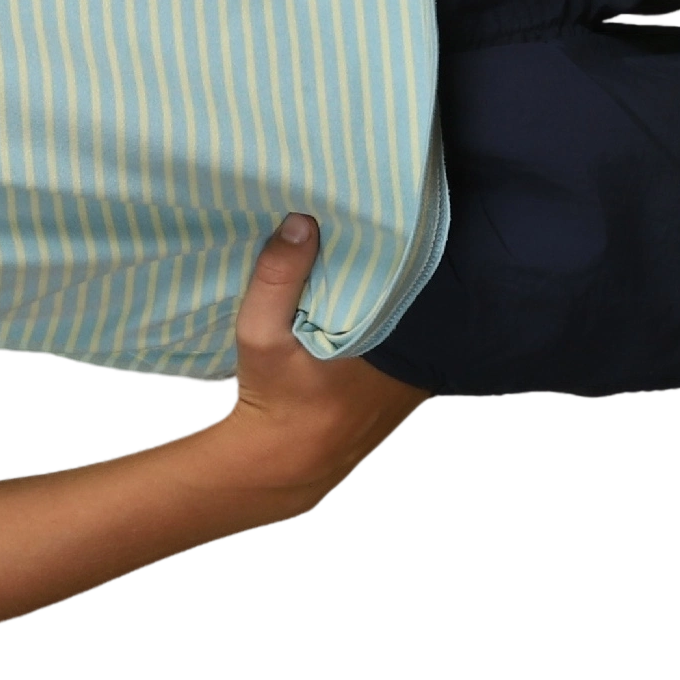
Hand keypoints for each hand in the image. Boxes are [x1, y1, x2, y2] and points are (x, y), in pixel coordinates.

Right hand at [215, 216, 436, 523]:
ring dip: (403, 296)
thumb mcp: (259, 335)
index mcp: (389, 340)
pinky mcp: (411, 391)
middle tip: (379, 230)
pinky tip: (376, 309)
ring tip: (381, 259)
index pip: (411, 279)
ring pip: (420, 320)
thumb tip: (301, 221)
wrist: (286, 461)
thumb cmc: (273, 397)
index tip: (381, 217)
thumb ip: (277, 278)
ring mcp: (418, 377)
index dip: (399, 245)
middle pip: (418, 297)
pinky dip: (401, 325)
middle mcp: (415, 358)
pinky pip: (416, 343)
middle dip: (401, 267)